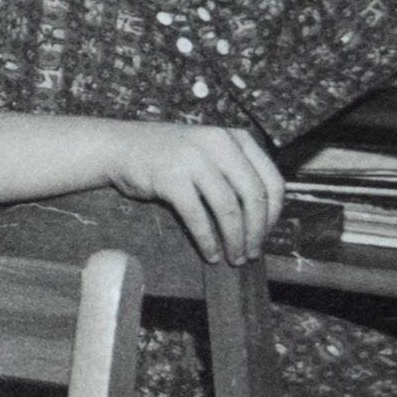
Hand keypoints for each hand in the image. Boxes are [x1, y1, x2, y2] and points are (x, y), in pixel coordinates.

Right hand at [109, 123, 283, 263]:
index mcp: (236, 138)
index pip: (272, 179)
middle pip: (254, 196)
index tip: (266, 234)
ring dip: (234, 240)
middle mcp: (219, 143)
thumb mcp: (211, 152)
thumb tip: (262, 219)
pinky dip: (208, 241)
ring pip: (229, 208)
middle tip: (251, 254)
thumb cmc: (171, 155)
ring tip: (234, 258)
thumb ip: (236, 172)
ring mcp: (194, 158)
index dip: (274, 214)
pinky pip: (198, 217)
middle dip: (257, 231)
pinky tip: (210, 255)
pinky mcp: (172, 177)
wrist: (121, 147)